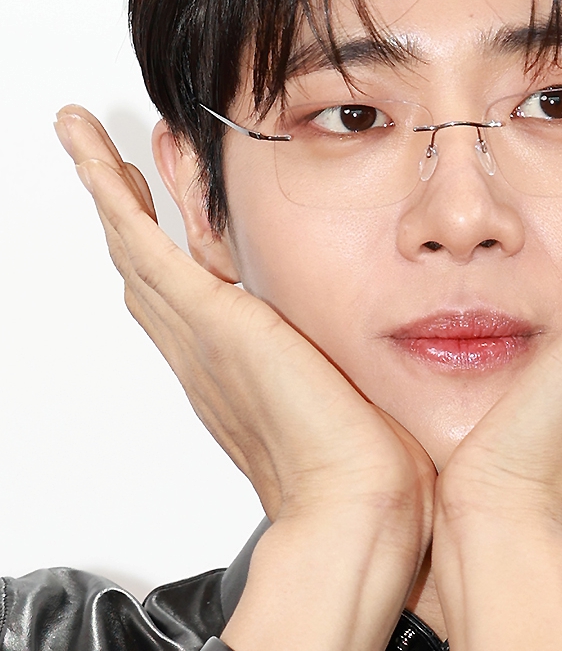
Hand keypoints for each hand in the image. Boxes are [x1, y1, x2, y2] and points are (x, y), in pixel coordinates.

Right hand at [54, 106, 434, 536]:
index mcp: (239, 375)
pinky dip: (107, 189)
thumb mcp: (361, 405)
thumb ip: (357, 377)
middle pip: (150, 271)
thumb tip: (384, 367)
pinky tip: (90, 146)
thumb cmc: (369, 477)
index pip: (193, 301)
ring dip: (110, 191)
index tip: (172, 218)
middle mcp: (206, 355)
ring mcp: (200, 334)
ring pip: (134, 247)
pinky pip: (140, 238)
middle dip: (129, 216)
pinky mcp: (208, 317)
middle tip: (111, 167)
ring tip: (87, 142)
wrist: (355, 507)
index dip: (171, 256)